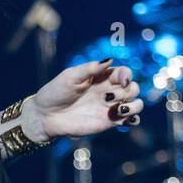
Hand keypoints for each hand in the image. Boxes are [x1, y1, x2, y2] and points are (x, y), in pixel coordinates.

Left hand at [23, 60, 141, 140]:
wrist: (45, 116)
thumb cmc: (55, 92)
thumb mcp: (70, 76)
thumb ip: (90, 68)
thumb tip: (110, 59)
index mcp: (101, 77)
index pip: (124, 73)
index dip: (127, 75)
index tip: (121, 80)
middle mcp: (109, 90)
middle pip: (133, 87)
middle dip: (127, 91)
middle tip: (107, 97)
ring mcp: (110, 107)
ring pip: (136, 104)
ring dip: (134, 106)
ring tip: (118, 110)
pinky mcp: (109, 122)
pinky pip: (130, 120)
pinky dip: (134, 119)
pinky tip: (124, 119)